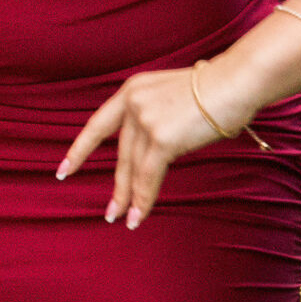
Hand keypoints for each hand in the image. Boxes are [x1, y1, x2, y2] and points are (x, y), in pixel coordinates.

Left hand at [56, 58, 263, 228]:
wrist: (236, 81)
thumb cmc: (217, 90)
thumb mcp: (173, 97)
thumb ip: (156, 118)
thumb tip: (155, 149)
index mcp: (132, 90)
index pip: (99, 124)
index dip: (80, 149)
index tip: (64, 170)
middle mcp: (133, 103)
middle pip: (121, 154)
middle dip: (118, 186)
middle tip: (110, 211)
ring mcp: (145, 120)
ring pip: (133, 168)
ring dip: (130, 198)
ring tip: (124, 220)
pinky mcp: (161, 138)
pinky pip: (148, 176)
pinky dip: (143, 199)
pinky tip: (138, 217)